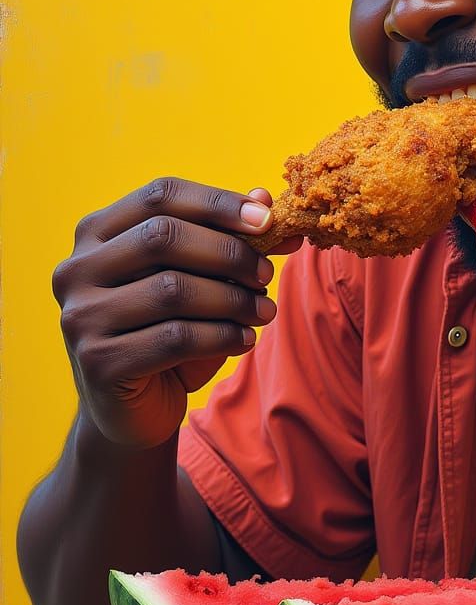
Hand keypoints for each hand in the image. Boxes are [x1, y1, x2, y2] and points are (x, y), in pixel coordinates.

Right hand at [52, 178, 302, 448]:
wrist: (135, 408)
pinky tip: (244, 340)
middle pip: (164, 237)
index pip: (161, 196)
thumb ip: (230, 237)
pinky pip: (174, 338)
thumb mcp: (203, 280)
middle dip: (229, 253)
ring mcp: (80, 316)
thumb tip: (264, 197)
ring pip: (172, 289)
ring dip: (233, 299)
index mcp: (98, 233)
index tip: (267, 220)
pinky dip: (222, 336)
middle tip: (267, 274)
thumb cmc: (170, 330)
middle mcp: (77, 269)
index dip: (218, 203)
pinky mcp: (97, 362)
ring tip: (264, 312)